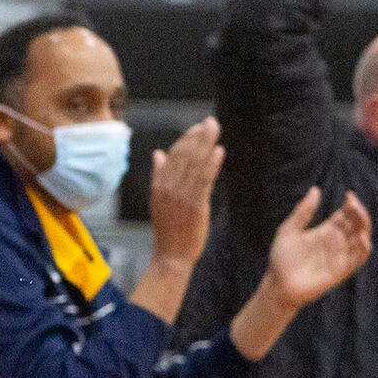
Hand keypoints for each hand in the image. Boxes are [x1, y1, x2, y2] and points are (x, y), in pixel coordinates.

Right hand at [148, 117, 223, 269]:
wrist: (170, 255)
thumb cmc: (168, 229)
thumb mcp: (158, 199)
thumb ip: (159, 174)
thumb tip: (158, 153)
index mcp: (159, 184)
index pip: (173, 155)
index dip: (186, 138)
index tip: (198, 127)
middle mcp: (168, 187)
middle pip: (184, 155)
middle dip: (198, 136)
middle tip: (211, 122)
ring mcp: (181, 196)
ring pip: (194, 164)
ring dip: (206, 143)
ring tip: (215, 128)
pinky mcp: (195, 205)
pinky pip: (203, 180)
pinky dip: (211, 164)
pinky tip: (219, 151)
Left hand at [261, 187, 372, 308]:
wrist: (277, 285)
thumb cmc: (281, 259)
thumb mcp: (289, 230)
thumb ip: (303, 212)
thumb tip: (316, 189)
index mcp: (326, 231)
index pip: (347, 215)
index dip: (352, 204)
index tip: (349, 195)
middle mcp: (337, 242)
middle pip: (357, 224)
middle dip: (359, 212)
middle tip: (352, 204)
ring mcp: (340, 256)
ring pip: (361, 238)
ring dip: (364, 226)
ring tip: (358, 214)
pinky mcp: (341, 271)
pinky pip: (359, 258)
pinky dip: (364, 248)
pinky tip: (362, 236)